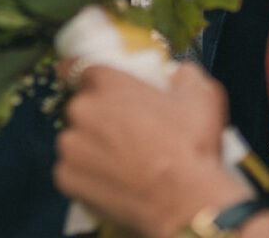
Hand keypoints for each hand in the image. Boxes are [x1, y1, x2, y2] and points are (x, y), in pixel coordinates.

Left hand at [54, 64, 250, 237]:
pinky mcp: (67, 178)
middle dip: (97, 116)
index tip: (90, 85)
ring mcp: (72, 145)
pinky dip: (86, 175)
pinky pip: (71, 170)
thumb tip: (177, 74)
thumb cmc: (191, 148)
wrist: (186, 202)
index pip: (77, 67)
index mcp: (108, 83)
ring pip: (75, 139)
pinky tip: (113, 180)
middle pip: (81, 106)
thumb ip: (184, 74)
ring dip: (90, 146)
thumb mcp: (202, 96)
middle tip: (125, 133)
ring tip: (122, 162)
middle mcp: (83, 110)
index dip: (83, 75)